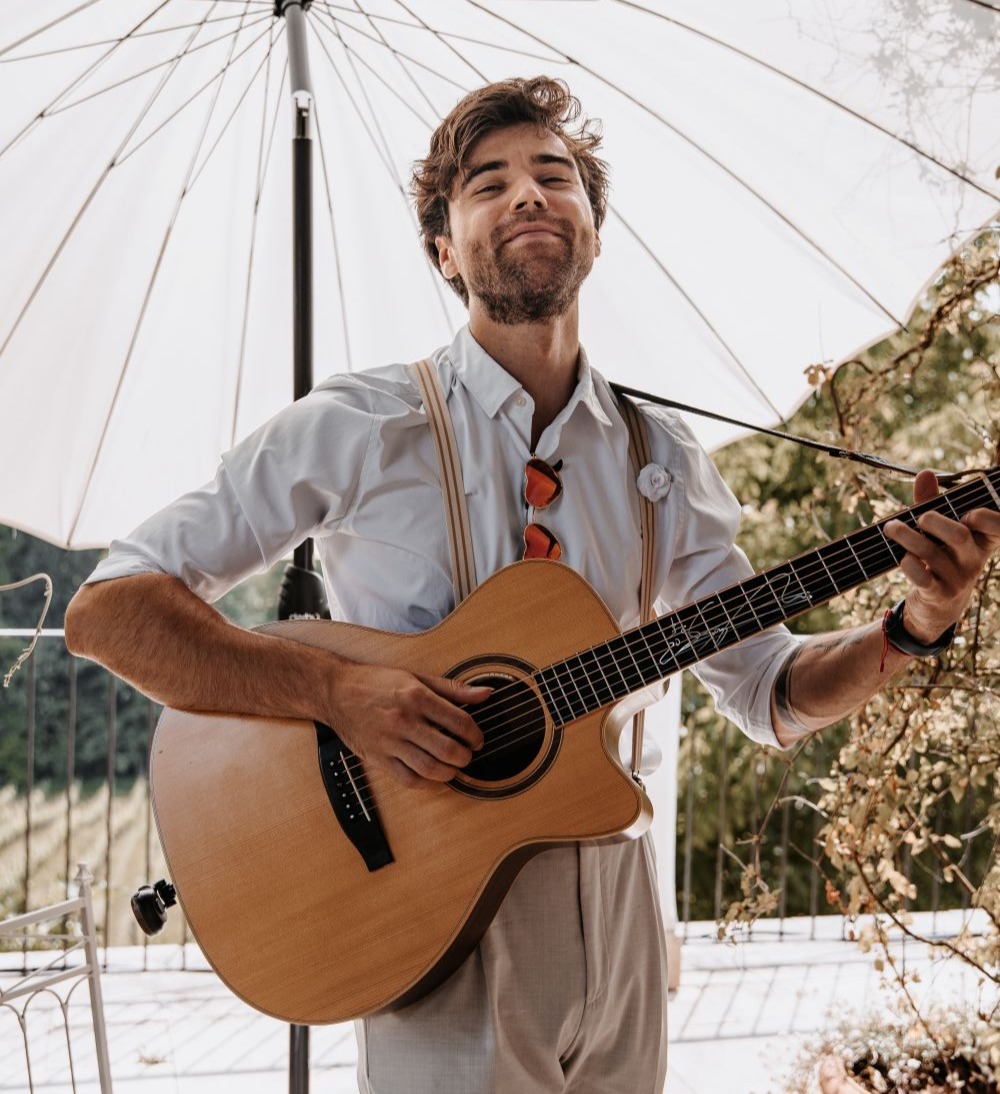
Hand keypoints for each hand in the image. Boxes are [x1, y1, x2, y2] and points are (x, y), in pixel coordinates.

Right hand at [325, 661, 488, 788]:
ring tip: (453, 767)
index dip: (475, 735)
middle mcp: (404, 720)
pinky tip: (433, 776)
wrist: (336, 691)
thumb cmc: (377, 682)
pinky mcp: (378, 757)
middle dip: (465, 757)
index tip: (477, 739)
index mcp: (417, 696)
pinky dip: (426, 783)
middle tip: (468, 755)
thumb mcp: (417, 677)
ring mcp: (390, 741)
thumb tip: (485, 694)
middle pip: (447, 749)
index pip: (459, 722)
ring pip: (429, 768)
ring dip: (449, 773)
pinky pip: (407, 779)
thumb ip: (453, 688)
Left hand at [884, 469, 999, 642]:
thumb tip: (925, 473)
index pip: (998, 527)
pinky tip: (902, 558)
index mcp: (981, 540)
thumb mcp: (939, 531)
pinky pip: (922, 578)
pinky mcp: (938, 595)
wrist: (938, 606)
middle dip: (935, 521)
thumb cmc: (941, 557)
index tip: (969, 513)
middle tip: (919, 517)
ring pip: (932, 553)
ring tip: (890, 528)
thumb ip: (932, 502)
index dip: (987, 518)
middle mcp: (974, 560)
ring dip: (907, 537)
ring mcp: (957, 579)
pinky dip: (908, 564)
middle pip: (959, 535)